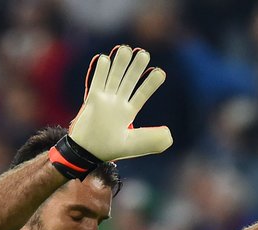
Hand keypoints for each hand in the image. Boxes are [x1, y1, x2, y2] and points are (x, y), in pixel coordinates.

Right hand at [69, 45, 172, 160]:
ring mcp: (104, 101)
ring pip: (113, 78)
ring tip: (126, 49)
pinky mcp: (92, 100)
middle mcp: (117, 104)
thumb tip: (170, 134)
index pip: (141, 94)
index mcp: (128, 113)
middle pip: (128, 81)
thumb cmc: (110, 149)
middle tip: (144, 53)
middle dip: (136, 68)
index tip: (160, 72)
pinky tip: (105, 58)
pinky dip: (100, 71)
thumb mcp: (135, 145)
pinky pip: (97, 82)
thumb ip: (153, 139)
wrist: (88, 153)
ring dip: (119, 64)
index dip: (150, 84)